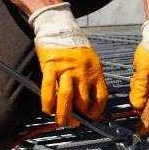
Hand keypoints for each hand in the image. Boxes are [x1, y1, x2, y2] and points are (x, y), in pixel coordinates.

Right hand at [29, 3, 108, 126]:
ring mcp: (67, 69)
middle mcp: (83, 72)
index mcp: (95, 70)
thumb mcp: (89, 60)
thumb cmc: (73, 45)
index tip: (91, 116)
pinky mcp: (51, 67)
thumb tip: (86, 100)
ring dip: (63, 114)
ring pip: (66, 98)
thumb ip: (89, 78)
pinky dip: (48, 102)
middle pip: (82, 101)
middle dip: (78, 116)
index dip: (96, 110)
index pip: (101, 96)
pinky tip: (47, 109)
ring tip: (60, 121)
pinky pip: (49, 89)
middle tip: (73, 122)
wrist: (58, 27)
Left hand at [129, 16, 148, 134]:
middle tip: (135, 103)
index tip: (140, 132)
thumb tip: (137, 105)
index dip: (147, 121)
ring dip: (138, 93)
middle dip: (141, 107)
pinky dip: (138, 89)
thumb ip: (140, 86)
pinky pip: (144, 94)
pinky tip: (139, 75)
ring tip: (140, 74)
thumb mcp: (144, 67)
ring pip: (146, 101)